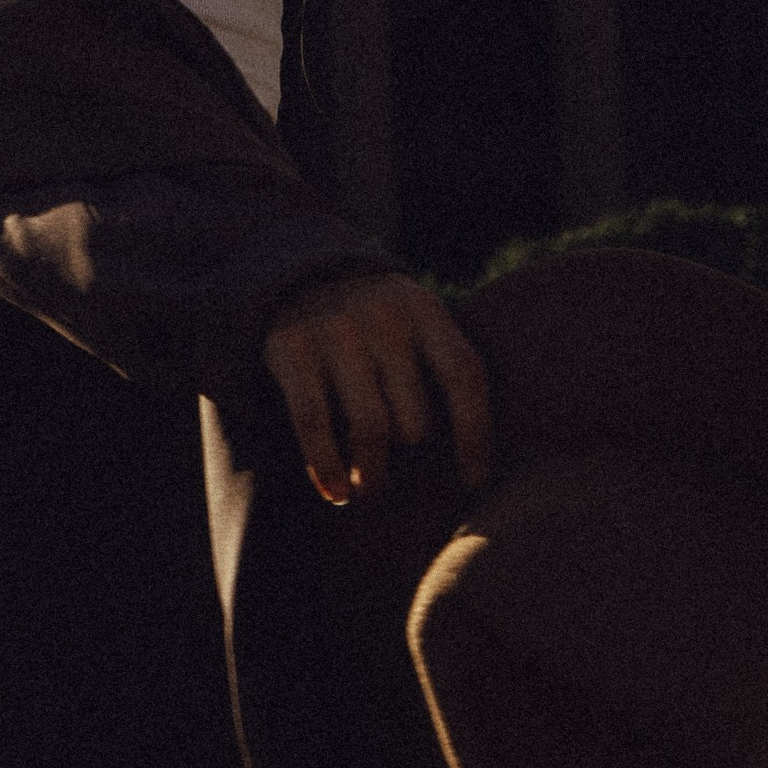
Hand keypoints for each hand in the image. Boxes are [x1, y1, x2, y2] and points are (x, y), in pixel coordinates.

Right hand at [262, 272, 491, 508]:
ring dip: (373, 476)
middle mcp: (382, 315)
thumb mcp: (414, 320)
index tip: (472, 482)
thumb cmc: (374, 320)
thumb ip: (441, 365)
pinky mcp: (291, 347)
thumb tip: (477, 458)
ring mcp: (334, 329)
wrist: (296, 273)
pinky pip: (313, 422)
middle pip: (414, 417)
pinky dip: (326, 466)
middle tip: (406, 484)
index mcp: (424, 308)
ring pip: (370, 429)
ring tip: (371, 493)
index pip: (463, 376)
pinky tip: (336, 492)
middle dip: (412, 458)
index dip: (475, 436)